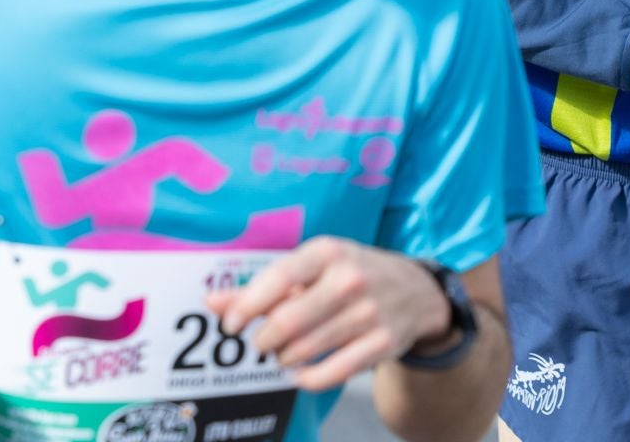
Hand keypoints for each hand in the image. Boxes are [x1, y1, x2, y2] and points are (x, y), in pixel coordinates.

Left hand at [206, 238, 452, 391]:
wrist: (418, 292)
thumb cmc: (351, 275)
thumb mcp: (312, 269)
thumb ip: (261, 287)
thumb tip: (212, 302)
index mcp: (329, 251)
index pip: (279, 277)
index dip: (247, 305)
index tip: (229, 325)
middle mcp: (351, 278)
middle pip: (287, 321)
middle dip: (264, 339)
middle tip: (262, 342)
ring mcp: (369, 312)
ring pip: (304, 350)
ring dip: (284, 358)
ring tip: (285, 353)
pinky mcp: (382, 344)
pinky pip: (331, 373)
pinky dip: (307, 379)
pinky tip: (301, 373)